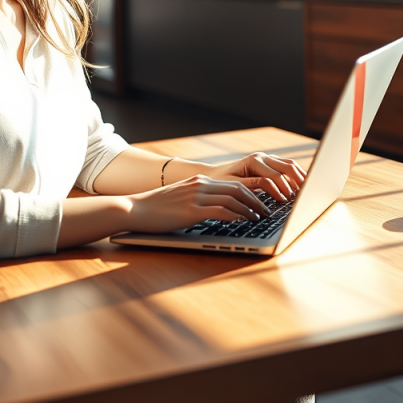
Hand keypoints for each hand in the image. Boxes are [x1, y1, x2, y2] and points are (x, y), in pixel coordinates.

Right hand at [128, 175, 272, 233]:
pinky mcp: (192, 210)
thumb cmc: (156, 209)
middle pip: (238, 189)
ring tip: (259, 218)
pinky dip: (237, 215)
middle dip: (256, 200)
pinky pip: (222, 210)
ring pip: (233, 198)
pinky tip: (244, 221)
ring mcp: (196, 196)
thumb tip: (217, 210)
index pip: (233, 184)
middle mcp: (200, 185)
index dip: (250, 193)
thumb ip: (199, 200)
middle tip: (267, 211)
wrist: (135, 209)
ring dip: (250, 209)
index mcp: (199, 181)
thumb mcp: (181, 199)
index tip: (261, 202)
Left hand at [205, 152, 306, 202]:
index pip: (274, 176)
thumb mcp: (234, 185)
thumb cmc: (222, 182)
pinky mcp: (270, 162)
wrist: (215, 175)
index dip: (281, 189)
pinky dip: (296, 174)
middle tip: (302, 196)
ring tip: (306, 191)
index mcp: (253, 161)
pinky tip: (301, 185)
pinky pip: (288, 165)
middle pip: (287, 166)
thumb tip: (271, 188)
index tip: (285, 202)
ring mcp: (267, 158)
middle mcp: (262, 156)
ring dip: (299, 176)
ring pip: (290, 164)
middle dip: (296, 181)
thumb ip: (252, 186)